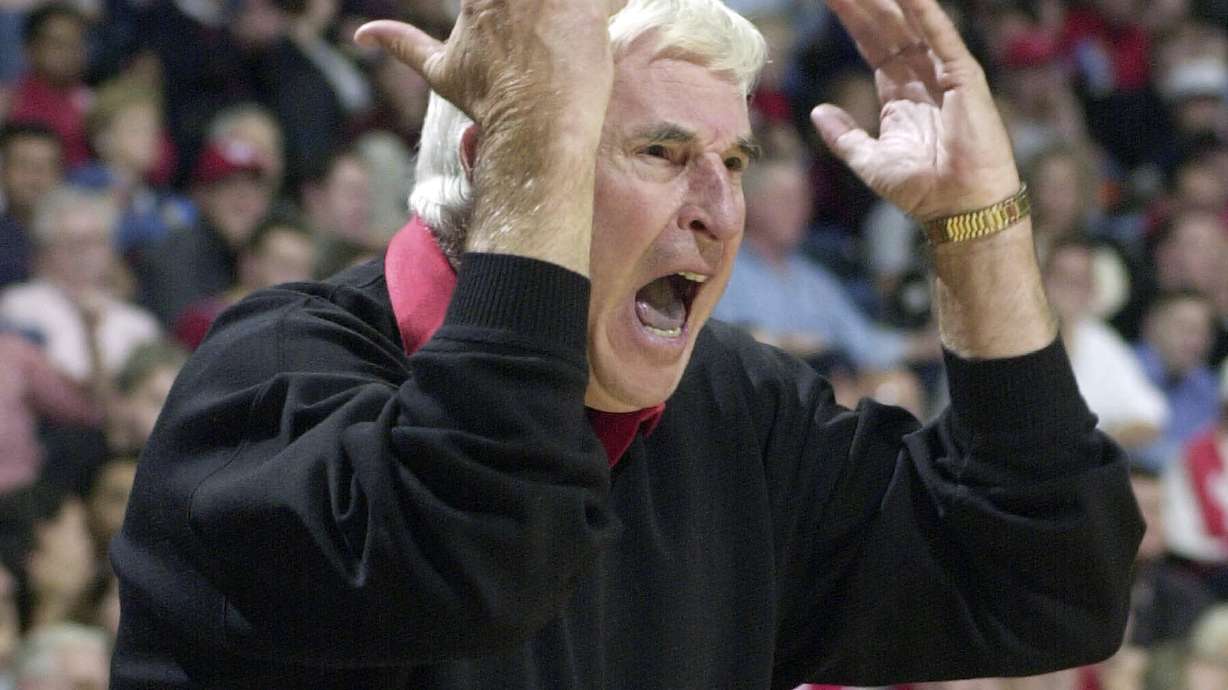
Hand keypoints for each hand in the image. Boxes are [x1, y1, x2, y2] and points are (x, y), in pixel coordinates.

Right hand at [355, 1, 623, 144]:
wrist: (534, 131)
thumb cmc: (488, 103)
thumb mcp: (439, 71)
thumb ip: (403, 44)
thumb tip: (362, 35)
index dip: (512, 7)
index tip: (517, 27)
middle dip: (542, 9)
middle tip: (543, 28)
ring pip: (563, 0)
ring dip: (568, 12)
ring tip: (563, 31)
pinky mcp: (588, 8)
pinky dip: (605, 8)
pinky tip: (597, 24)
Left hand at [812, 0, 1019, 220]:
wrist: (958, 208)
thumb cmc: (921, 190)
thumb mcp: (869, 161)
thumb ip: (843, 135)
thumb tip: (817, 112)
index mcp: (900, 94)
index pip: (872, 44)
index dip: (852, 19)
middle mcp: (922, 78)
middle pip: (888, 27)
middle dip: (865, 2)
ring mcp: (944, 75)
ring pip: (912, 25)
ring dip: (890, 2)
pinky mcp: (964, 79)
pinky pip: (943, 39)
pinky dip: (927, 15)